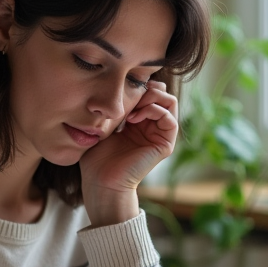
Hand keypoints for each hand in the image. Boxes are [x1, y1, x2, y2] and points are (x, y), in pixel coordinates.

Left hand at [79, 81, 178, 226]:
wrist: (101, 181)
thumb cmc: (97, 157)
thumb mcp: (107, 123)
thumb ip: (118, 106)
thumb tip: (125, 85)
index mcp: (140, 122)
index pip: (151, 91)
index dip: (139, 85)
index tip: (121, 90)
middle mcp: (153, 127)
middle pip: (163, 93)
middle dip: (147, 89)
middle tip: (129, 96)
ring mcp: (161, 136)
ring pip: (170, 102)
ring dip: (151, 98)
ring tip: (132, 109)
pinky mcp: (165, 145)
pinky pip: (170, 119)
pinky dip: (154, 111)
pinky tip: (134, 119)